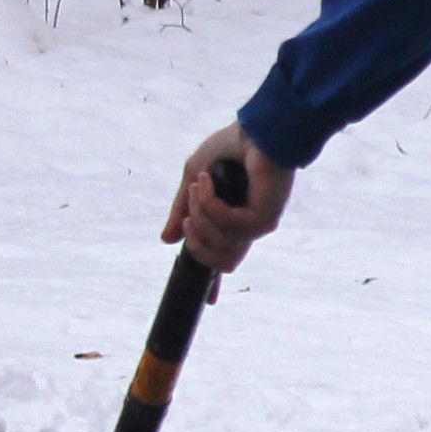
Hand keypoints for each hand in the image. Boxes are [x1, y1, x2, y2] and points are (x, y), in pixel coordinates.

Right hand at [162, 124, 294, 271]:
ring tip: (202, 185)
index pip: (225, 258)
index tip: (208, 303)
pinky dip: (210, 203)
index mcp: (235, 221)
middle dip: (195, 238)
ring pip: (219, 245)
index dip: (215, 284)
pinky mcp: (263, 218)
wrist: (257, 128)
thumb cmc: (233, 147)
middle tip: (189, 211)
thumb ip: (183, 208)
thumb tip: (167, 240)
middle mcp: (248, 227)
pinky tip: (210, 182)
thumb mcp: (194, 178)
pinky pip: (225, 225)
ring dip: (199, 213)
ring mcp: (258, 225)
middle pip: (219, 263)